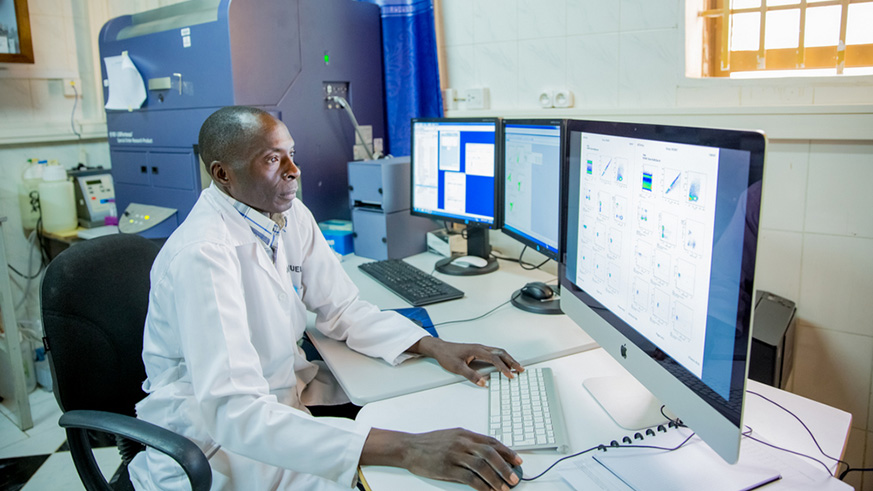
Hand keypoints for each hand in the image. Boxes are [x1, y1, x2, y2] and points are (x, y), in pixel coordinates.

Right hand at [362, 428, 522, 490]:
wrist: (409, 447)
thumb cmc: (430, 443)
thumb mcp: (452, 436)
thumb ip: (469, 442)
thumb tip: (489, 452)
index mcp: (465, 434)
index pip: (491, 442)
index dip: (507, 451)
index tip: (518, 461)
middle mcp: (462, 442)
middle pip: (490, 453)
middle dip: (505, 466)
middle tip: (514, 477)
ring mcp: (454, 455)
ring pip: (481, 466)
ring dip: (496, 478)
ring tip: (504, 488)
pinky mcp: (447, 468)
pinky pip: (469, 478)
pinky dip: (481, 486)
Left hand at [408, 337, 523, 385]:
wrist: (440, 348)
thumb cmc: (447, 355)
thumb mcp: (457, 368)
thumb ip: (471, 375)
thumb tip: (483, 382)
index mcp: (477, 350)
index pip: (494, 359)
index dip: (503, 368)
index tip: (510, 375)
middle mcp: (480, 347)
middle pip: (501, 353)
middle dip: (512, 361)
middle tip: (521, 369)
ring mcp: (480, 348)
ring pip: (499, 352)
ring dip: (509, 359)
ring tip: (517, 367)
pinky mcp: (479, 350)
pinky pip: (495, 353)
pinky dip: (503, 358)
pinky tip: (505, 363)